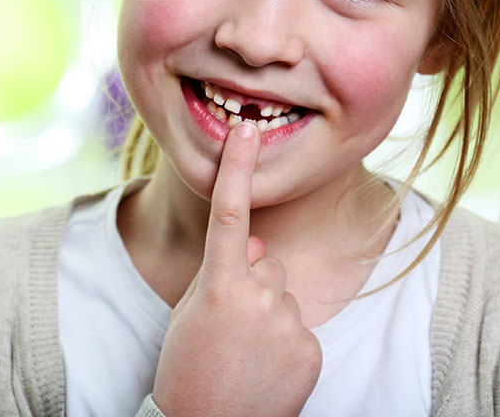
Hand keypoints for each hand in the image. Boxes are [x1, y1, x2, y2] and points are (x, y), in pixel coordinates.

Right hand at [152, 122, 322, 416]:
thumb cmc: (188, 368)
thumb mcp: (192, 311)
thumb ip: (227, 269)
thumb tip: (259, 246)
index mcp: (219, 284)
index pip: (230, 212)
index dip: (237, 166)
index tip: (245, 130)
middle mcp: (259, 297)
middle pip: (267, 264)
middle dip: (252, 284)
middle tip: (229, 328)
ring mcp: (289, 324)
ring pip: (283, 296)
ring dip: (268, 315)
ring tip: (246, 353)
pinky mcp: (311, 350)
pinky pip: (300, 328)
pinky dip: (286, 344)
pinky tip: (266, 369)